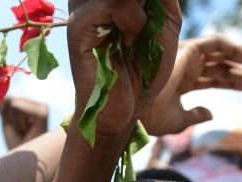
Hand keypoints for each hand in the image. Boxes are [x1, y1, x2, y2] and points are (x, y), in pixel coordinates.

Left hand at [0, 97, 49, 149]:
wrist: (25, 161)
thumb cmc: (17, 144)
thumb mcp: (8, 122)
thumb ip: (4, 106)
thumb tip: (2, 94)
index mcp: (34, 107)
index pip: (8, 99)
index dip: (5, 115)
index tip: (17, 129)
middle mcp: (41, 105)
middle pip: (11, 99)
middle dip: (10, 118)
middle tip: (21, 133)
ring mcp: (43, 108)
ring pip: (14, 104)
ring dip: (14, 122)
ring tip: (25, 133)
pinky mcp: (43, 113)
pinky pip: (17, 108)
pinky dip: (17, 122)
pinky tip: (28, 131)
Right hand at [67, 0, 182, 137]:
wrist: (124, 110)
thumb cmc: (142, 71)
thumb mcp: (163, 25)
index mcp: (105, 0)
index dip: (144, 1)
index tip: (147, 20)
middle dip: (143, 5)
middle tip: (145, 26)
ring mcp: (81, 10)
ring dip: (141, 10)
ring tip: (136, 35)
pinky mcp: (79, 27)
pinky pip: (113, 4)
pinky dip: (132, 21)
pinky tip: (128, 42)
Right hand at [141, 35, 241, 136]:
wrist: (136, 110)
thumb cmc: (150, 118)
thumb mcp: (178, 121)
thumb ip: (195, 116)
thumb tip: (211, 113)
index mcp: (185, 81)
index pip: (219, 79)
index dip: (241, 83)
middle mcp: (188, 66)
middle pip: (226, 67)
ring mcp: (188, 57)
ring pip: (226, 55)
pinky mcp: (189, 48)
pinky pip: (219, 43)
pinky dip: (236, 49)